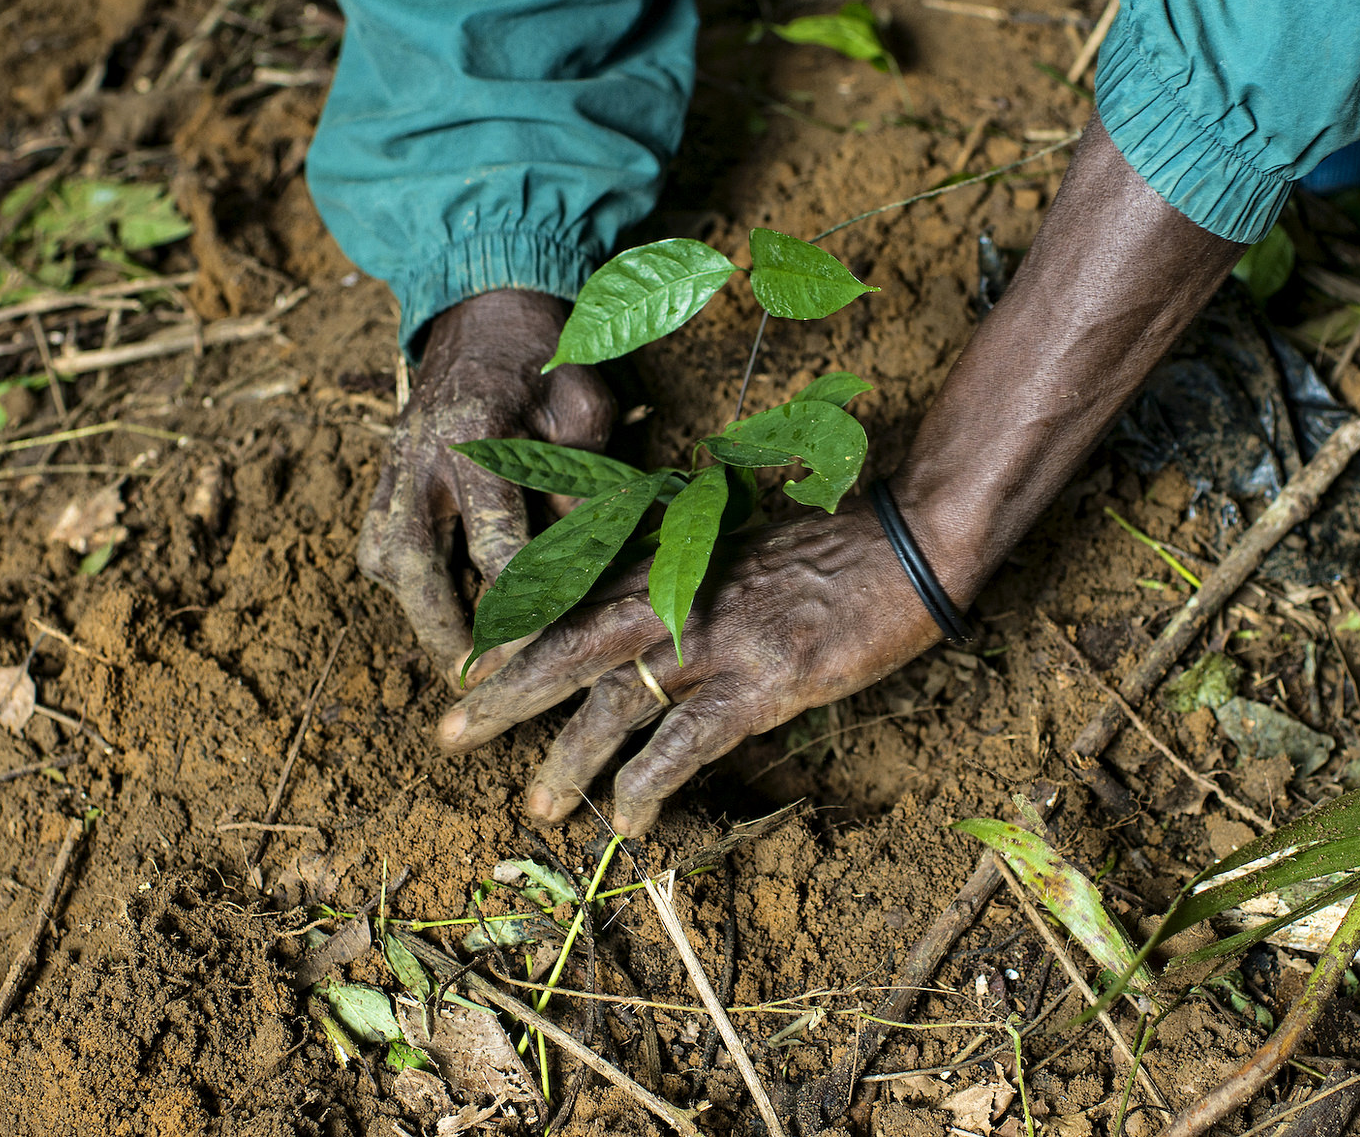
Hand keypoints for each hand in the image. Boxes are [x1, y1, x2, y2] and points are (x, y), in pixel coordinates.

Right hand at [360, 289, 612, 677]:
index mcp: (473, 436)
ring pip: (386, 562)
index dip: (522, 604)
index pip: (495, 542)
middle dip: (444, 632)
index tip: (546, 645)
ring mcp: (391, 470)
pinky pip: (380, 549)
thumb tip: (580, 562)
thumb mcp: (581, 408)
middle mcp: (418, 458)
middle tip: (478, 684)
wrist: (482, 312)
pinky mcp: (382, 481)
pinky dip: (408, 588)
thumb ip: (580, 481)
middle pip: (412, 568)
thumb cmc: (544, 363)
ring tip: (465, 665)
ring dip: (422, 617)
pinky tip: (446, 613)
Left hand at [438, 503, 943, 833]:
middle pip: (569, 645)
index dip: (516, 634)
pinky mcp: (766, 679)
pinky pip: (689, 740)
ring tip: (536, 806)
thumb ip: (685, 574)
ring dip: (568, 757)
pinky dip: (649, 781)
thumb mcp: (741, 545)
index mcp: (672, 560)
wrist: (910, 540)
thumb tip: (642, 615)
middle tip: (449, 733)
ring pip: (617, 700)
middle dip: (504, 692)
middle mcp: (681, 595)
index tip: (468, 667)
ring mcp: (721, 638)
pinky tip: (626, 819)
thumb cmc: (831, 546)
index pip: (572, 596)